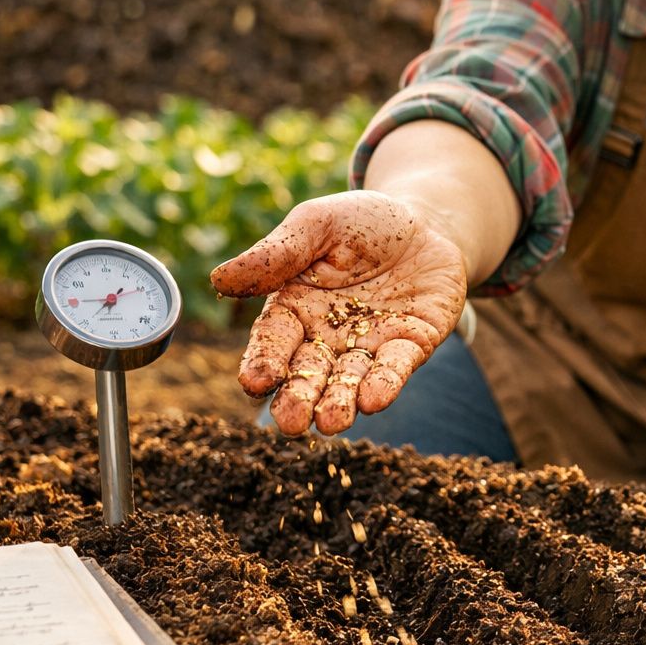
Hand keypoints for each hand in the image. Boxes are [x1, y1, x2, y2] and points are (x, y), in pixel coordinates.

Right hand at [210, 191, 465, 435]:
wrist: (426, 223)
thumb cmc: (361, 222)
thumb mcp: (317, 224)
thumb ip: (276, 254)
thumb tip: (219, 279)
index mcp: (294, 308)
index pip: (272, 341)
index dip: (263, 362)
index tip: (255, 381)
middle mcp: (328, 336)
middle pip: (309, 372)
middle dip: (299, 397)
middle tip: (292, 422)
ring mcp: (370, 344)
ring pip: (350, 380)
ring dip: (340, 402)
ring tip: (331, 422)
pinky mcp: (412, 345)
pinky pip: (396, 366)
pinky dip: (386, 382)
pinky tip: (374, 399)